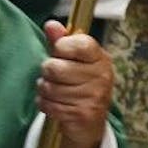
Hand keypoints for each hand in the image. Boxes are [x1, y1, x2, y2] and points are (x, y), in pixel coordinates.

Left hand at [35, 20, 111, 147]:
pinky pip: (50, 105)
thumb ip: (60, 41)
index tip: (61, 53)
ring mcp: (94, 96)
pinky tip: (54, 104)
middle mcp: (102, 76)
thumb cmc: (79, 84)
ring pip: (49, 88)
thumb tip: (51, 24)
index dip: (61, 47)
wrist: (90, 122)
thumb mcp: (72, 60)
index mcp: (100, 58)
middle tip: (55, 77)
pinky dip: (45, 104)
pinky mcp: (83, 114)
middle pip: (54, 67)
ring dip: (45, 90)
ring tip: (54, 91)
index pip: (78, 44)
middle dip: (47, 73)